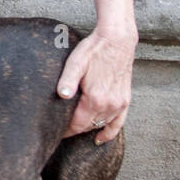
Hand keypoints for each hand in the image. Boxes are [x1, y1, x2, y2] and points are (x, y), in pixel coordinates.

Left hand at [57, 29, 135, 143]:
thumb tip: (61, 96)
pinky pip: (119, 123)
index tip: (54, 131)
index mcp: (95, 99)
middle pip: (87, 126)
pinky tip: (100, 139)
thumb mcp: (75, 63)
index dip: (65, 130)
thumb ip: (67, 81)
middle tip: (60, 129)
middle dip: (73, 129)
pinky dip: (110, 132)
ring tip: (74, 130)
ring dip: (87, 128)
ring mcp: (119, 103)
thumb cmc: (93, 50)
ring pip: (101, 125)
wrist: (117, 40)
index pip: (77, 124)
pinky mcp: (125, 99)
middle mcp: (109, 105)